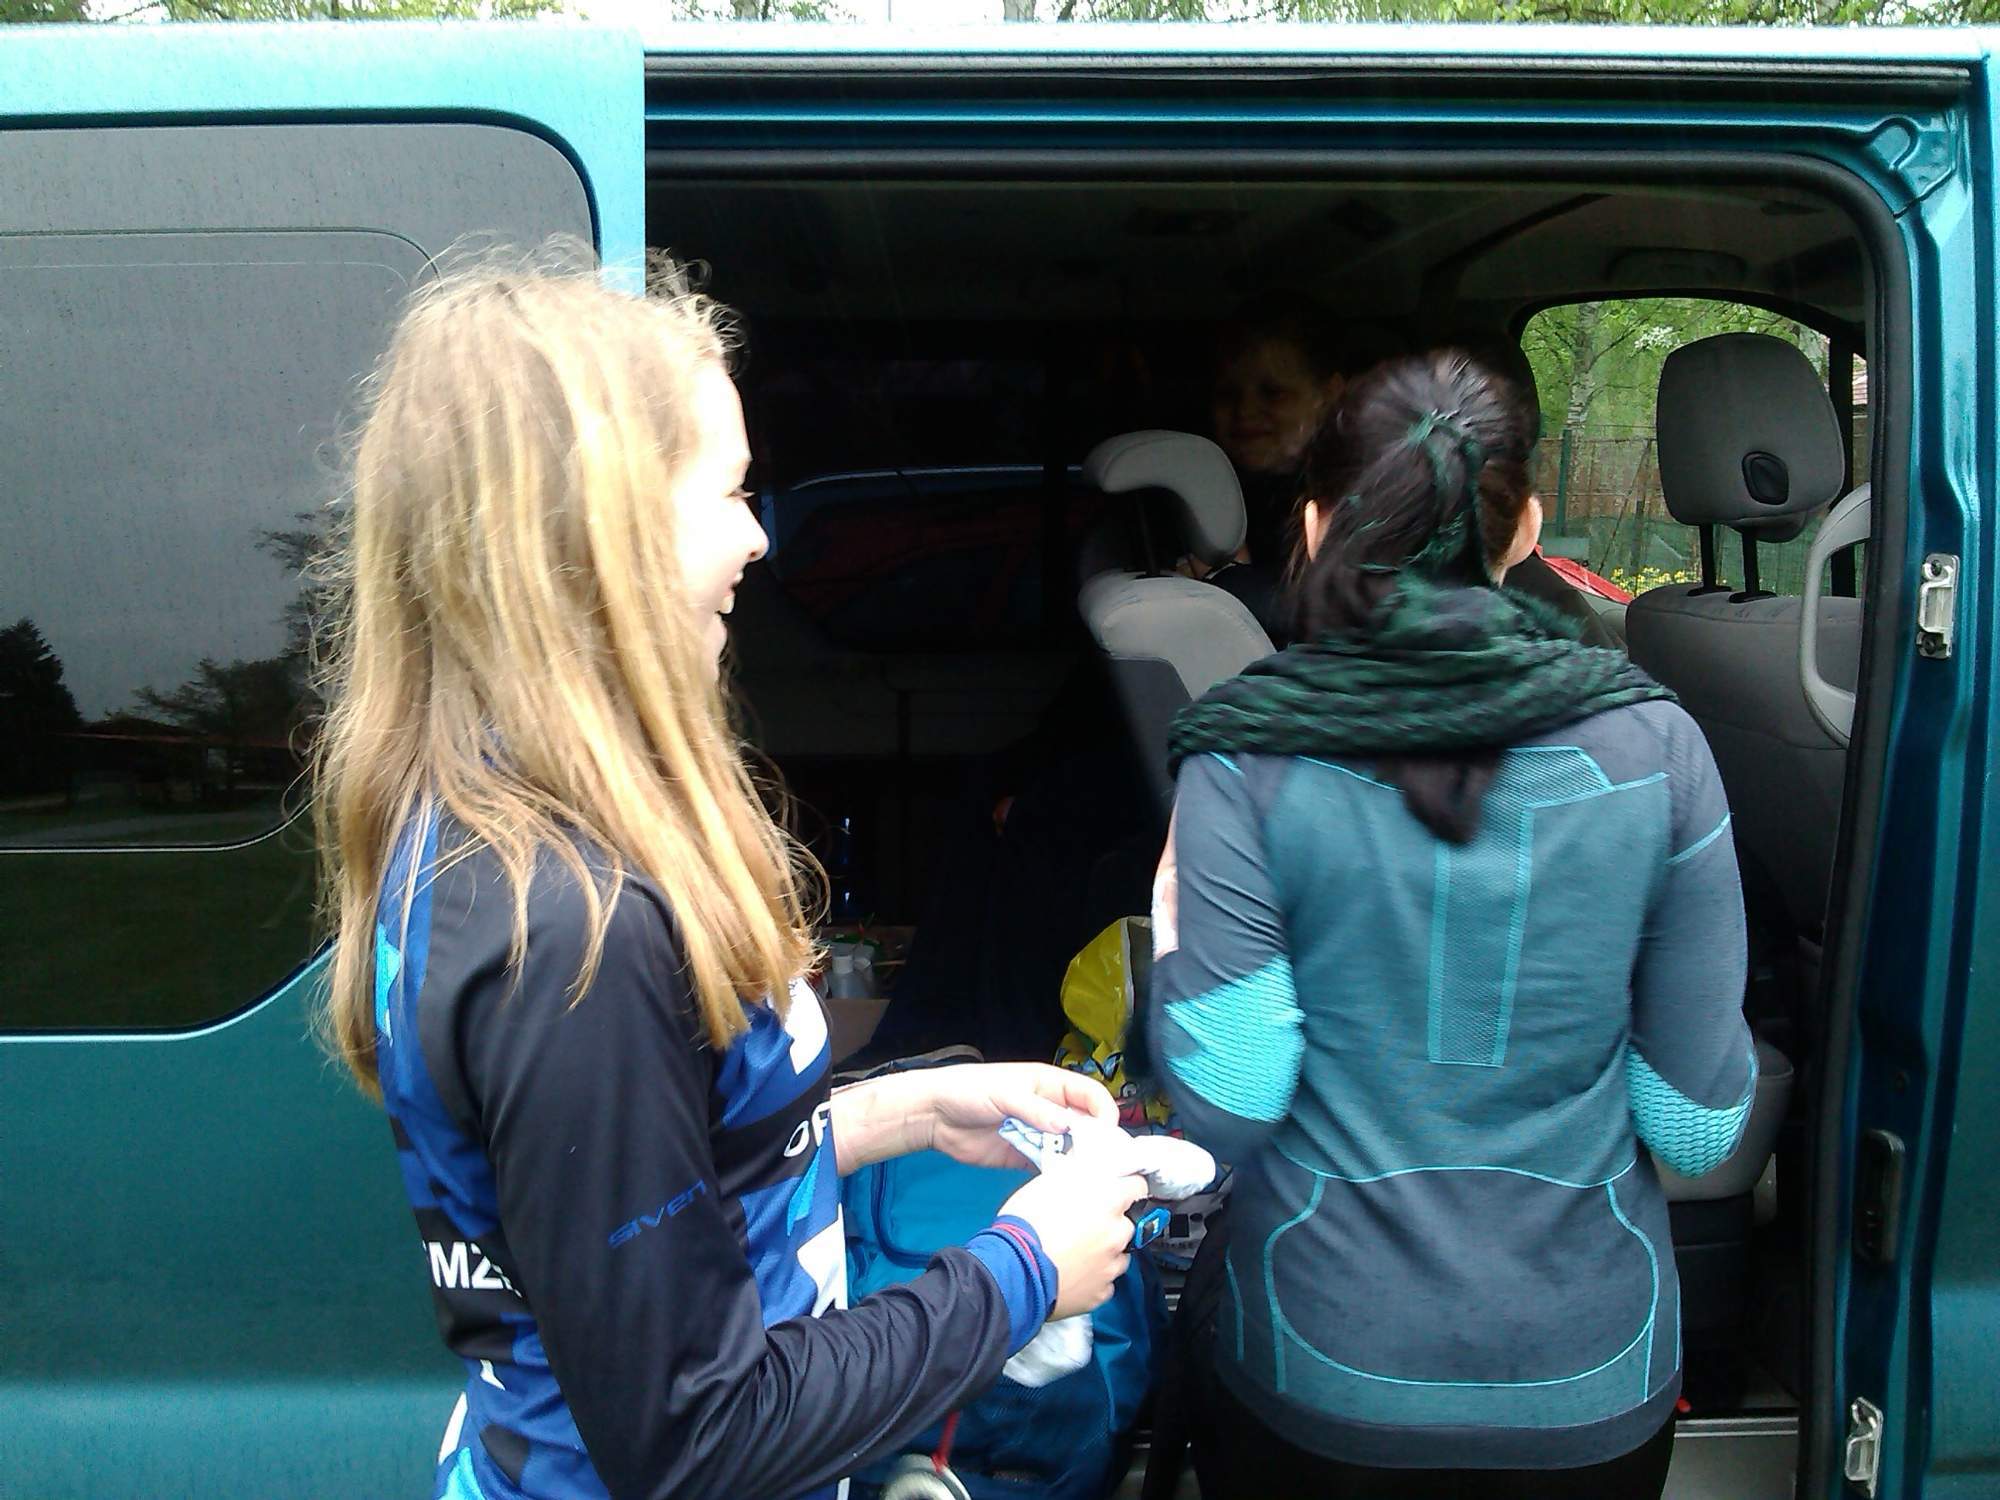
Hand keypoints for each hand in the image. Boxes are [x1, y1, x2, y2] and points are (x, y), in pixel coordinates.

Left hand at [920, 1063, 1118, 1170]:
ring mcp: (1038, 1135)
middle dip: (1096, 1143)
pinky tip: (1064, 1188)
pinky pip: (1048, 1167)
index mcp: (1049, 1085)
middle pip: (1085, 1126)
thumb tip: (1067, 1124)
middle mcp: (1049, 1110)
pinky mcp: (1024, 1157)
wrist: (935, 1116)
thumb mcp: (1005, 1093)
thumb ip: (1035, 1109)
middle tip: (1105, 1165)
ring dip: (1078, 1163)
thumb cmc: (970, 1090)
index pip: (1089, 1095)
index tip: (1109, 1133)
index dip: (1104, 1112)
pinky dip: (1057, 1176)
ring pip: (1069, 1149)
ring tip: (1088, 1181)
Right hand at [999, 1167, 1146, 1319]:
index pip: (1137, 1185)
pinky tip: (1073, 1272)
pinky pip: (1104, 1282)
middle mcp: (1117, 1234)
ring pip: (1118, 1255)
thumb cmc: (1027, 1222)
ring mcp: (1111, 1267)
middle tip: (1085, 1222)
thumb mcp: (1049, 1181)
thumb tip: (1085, 1162)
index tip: (1116, 1188)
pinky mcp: (1100, 1294)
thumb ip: (1076, 1170)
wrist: (1013, 1271)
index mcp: (1109, 1201)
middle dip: (1111, 1221)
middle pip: (1126, 1223)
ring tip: (1076, 1251)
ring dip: (1104, 1251)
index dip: (1126, 1185)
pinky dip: (1094, 1277)